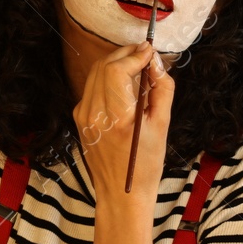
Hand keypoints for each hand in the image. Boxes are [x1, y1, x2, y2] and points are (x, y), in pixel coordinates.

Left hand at [71, 40, 174, 208]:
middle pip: (103, 66)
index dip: (133, 55)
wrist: (121, 192)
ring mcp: (82, 115)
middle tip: (146, 54)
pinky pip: (92, 87)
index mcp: (116, 117)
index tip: (150, 51)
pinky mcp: (79, 117)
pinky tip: (125, 84)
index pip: (116, 70)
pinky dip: (108, 78)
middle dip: (125, 54)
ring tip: (138, 66)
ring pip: (95, 73)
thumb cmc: (146, 163)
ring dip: (116, 63)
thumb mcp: (163, 125)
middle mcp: (93, 114)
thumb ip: (161, 89)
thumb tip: (156, 62)